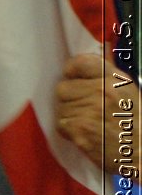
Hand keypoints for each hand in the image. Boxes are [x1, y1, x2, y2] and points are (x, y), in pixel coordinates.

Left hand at [55, 53, 133, 173]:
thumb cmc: (137, 124)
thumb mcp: (129, 92)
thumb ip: (107, 76)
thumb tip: (90, 60)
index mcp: (115, 79)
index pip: (79, 63)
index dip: (72, 72)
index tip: (74, 79)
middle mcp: (101, 91)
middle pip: (63, 88)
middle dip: (70, 99)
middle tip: (84, 109)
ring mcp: (89, 110)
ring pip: (61, 107)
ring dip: (69, 116)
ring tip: (89, 123)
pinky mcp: (80, 130)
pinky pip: (61, 124)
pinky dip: (69, 131)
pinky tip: (85, 133)